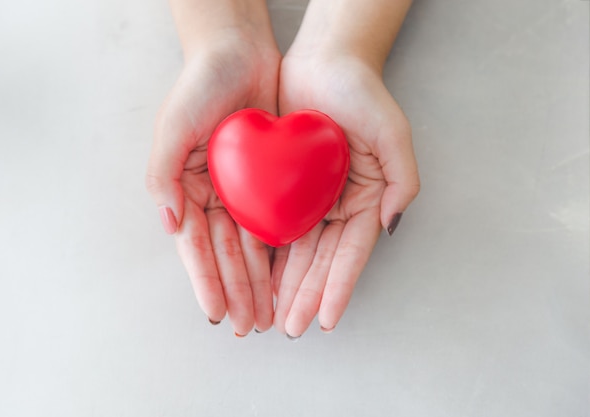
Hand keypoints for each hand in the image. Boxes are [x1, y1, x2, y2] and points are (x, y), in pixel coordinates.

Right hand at [146, 31, 280, 335]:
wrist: (239, 51)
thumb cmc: (200, 84)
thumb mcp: (173, 126)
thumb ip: (163, 173)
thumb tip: (168, 222)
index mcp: (186, 187)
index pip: (196, 245)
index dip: (205, 280)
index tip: (216, 313)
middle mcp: (213, 193)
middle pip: (225, 252)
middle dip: (235, 291)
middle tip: (247, 326)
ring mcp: (241, 189)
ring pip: (250, 244)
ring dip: (257, 281)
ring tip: (266, 313)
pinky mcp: (268, 179)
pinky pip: (274, 220)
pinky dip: (278, 250)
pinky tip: (283, 276)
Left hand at [272, 51, 419, 337]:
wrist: (323, 60)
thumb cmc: (361, 92)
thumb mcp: (393, 133)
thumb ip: (402, 180)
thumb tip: (390, 225)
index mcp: (366, 197)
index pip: (352, 252)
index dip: (339, 287)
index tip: (328, 319)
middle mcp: (339, 203)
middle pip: (321, 259)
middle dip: (308, 295)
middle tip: (294, 327)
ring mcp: (311, 197)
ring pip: (297, 250)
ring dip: (287, 283)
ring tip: (275, 314)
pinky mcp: (285, 185)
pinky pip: (276, 224)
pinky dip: (269, 253)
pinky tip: (260, 276)